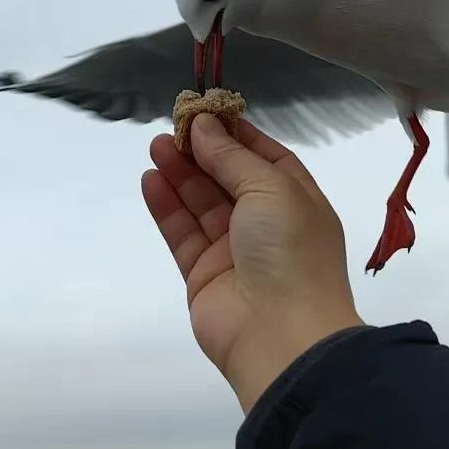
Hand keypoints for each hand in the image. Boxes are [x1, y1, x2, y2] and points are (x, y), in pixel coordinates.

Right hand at [142, 114, 363, 412]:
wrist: (281, 336)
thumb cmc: (291, 251)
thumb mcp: (271, 189)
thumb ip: (232, 157)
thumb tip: (204, 125)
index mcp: (298, 202)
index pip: (265, 158)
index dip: (236, 135)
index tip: (206, 112)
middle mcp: (268, 225)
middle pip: (228, 179)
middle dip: (201, 151)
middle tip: (172, 126)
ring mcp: (235, 252)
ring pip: (201, 204)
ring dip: (180, 174)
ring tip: (155, 146)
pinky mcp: (203, 275)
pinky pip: (183, 233)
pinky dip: (166, 206)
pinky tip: (150, 180)